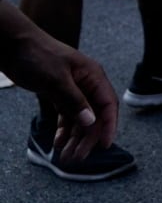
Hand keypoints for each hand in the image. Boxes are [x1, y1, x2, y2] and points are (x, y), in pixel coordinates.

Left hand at [0, 16, 117, 168]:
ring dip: (73, 137)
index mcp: (92, 76)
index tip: (104, 146)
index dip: (108, 126)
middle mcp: (86, 83)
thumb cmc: (36, 56)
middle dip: (86, 138)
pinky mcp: (57, 91)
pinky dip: (63, 129)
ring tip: (65, 156)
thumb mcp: (55, 80)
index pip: (107, 104)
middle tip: (76, 159)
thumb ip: (73, 101)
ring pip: (79, 117)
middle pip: (93, 115)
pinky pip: (65, 114)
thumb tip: (91, 122)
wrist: (13, 44)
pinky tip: (57, 142)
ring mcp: (72, 88)